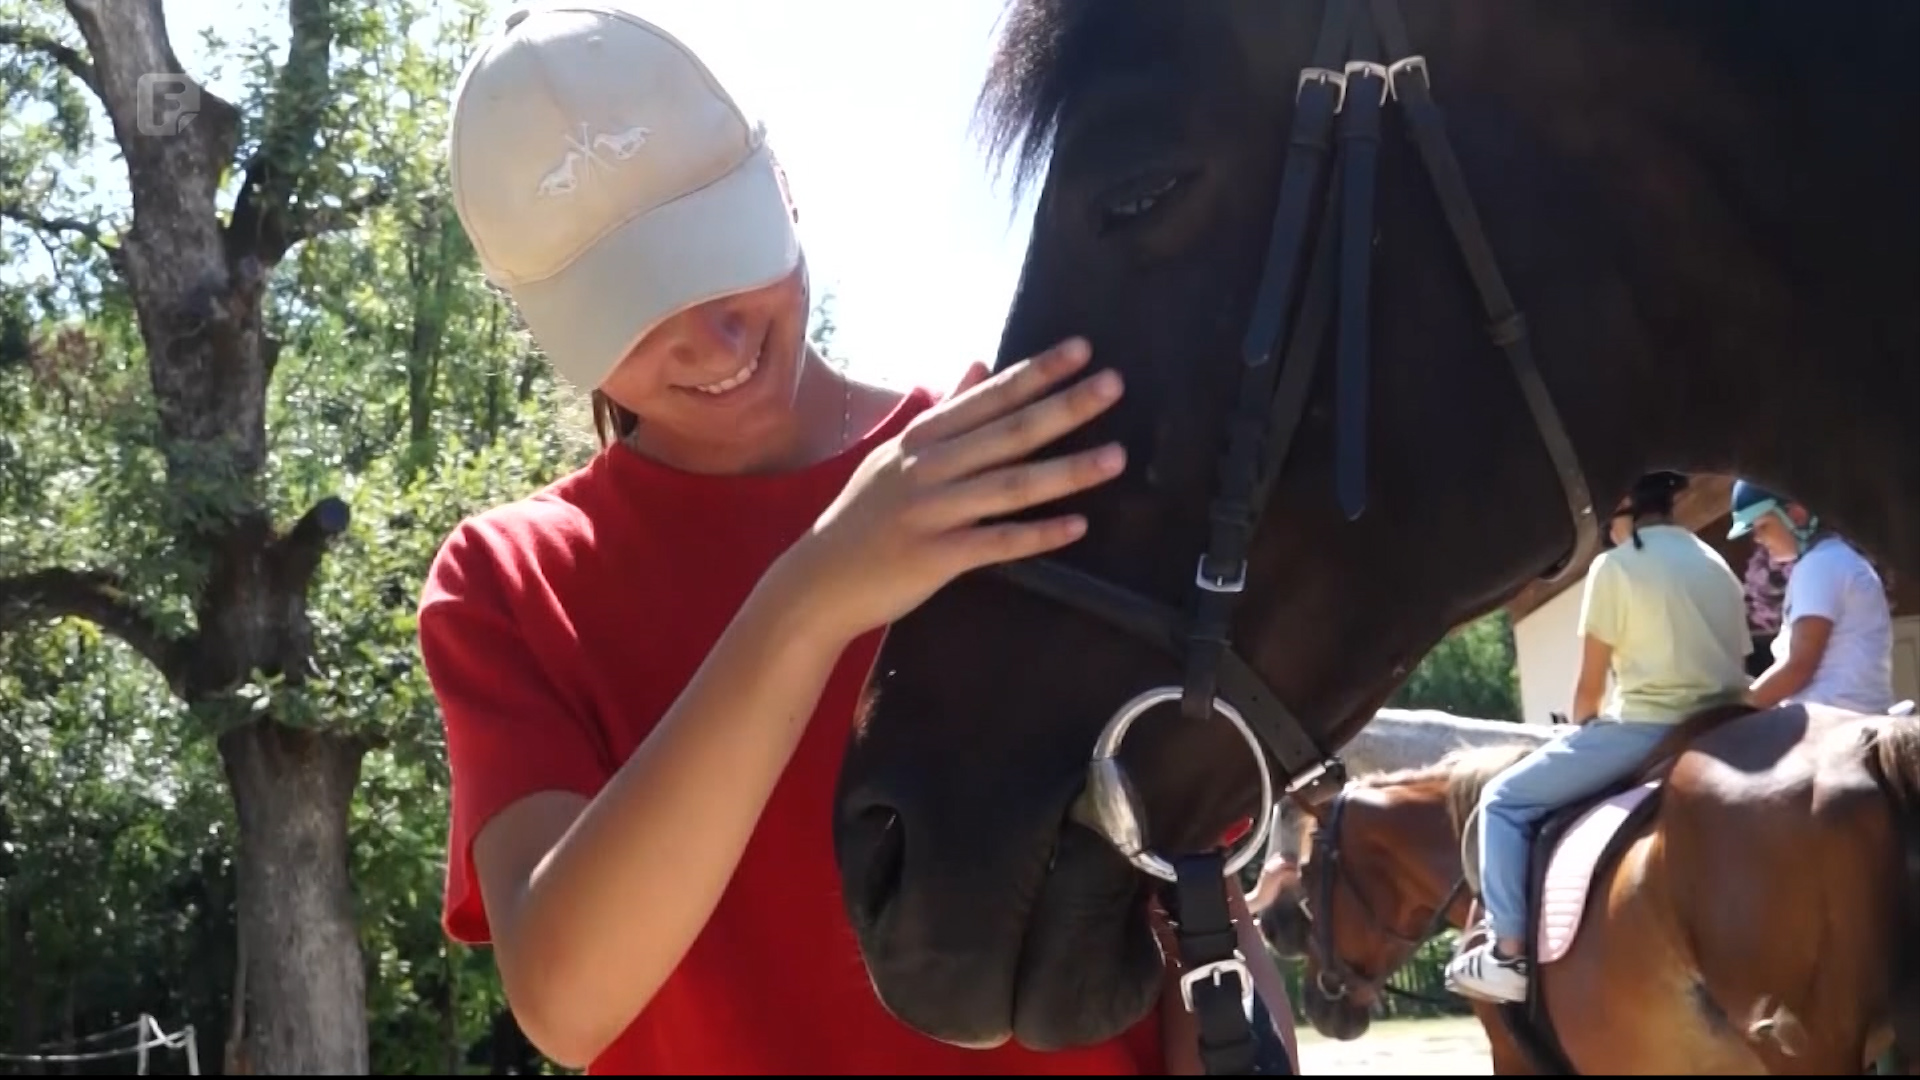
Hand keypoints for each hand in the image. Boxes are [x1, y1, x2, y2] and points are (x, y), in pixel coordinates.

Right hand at [780, 337, 1125, 644]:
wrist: (819, 580)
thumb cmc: (865, 516)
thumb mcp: (897, 454)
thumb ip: (945, 409)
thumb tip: (979, 363)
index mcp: (922, 438)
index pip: (989, 398)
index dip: (1036, 373)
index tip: (1081, 349)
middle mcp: (927, 467)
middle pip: (1007, 433)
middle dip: (1063, 407)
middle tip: (1114, 384)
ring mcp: (931, 511)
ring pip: (1009, 485)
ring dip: (1066, 471)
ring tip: (1116, 457)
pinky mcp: (935, 556)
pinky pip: (996, 542)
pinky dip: (1037, 534)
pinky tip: (1076, 526)